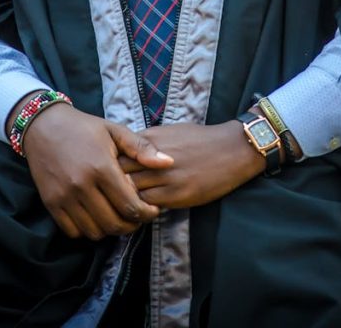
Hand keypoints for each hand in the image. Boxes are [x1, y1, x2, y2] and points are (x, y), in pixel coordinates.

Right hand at [20, 103, 173, 240]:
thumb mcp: (115, 131)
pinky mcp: (51, 204)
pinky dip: (88, 230)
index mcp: (102, 167)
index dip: (146, 213)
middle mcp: (82, 185)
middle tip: (138, 217)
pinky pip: (73, 231)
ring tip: (118, 216)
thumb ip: (142, 148)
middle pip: (114, 223)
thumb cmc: (85, 128)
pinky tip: (96, 216)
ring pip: (95, 231)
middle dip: (131, 225)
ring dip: (110, 229)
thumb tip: (169, 162)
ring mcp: (65, 197)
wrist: (45, 126)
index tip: (153, 210)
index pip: (130, 205)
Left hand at [118, 121, 265, 209]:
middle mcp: (155, 157)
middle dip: (112, 183)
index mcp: (151, 139)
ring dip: (126, 199)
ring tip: (123, 205)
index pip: (117, 153)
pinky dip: (142, 208)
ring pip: (132, 192)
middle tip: (109, 193)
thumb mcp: (170, 131)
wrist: (232, 149)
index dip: (109, 164)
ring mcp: (167, 177)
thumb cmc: (201, 138)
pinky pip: (150, 205)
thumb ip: (147, 142)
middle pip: (120, 173)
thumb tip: (126, 153)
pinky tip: (142, 209)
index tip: (108, 172)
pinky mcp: (178, 195)